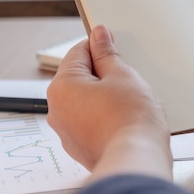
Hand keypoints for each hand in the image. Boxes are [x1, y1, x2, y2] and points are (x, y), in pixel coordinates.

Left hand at [47, 25, 171, 179]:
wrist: (137, 158)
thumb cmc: (130, 118)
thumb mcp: (123, 75)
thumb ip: (107, 53)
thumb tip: (99, 36)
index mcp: (62, 86)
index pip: (78, 51)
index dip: (101, 46)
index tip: (116, 46)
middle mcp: (57, 110)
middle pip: (80, 78)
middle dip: (104, 74)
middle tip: (129, 79)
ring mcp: (67, 132)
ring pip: (86, 101)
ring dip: (105, 96)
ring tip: (130, 102)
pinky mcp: (80, 147)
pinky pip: (90, 122)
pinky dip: (105, 117)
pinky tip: (124, 119)